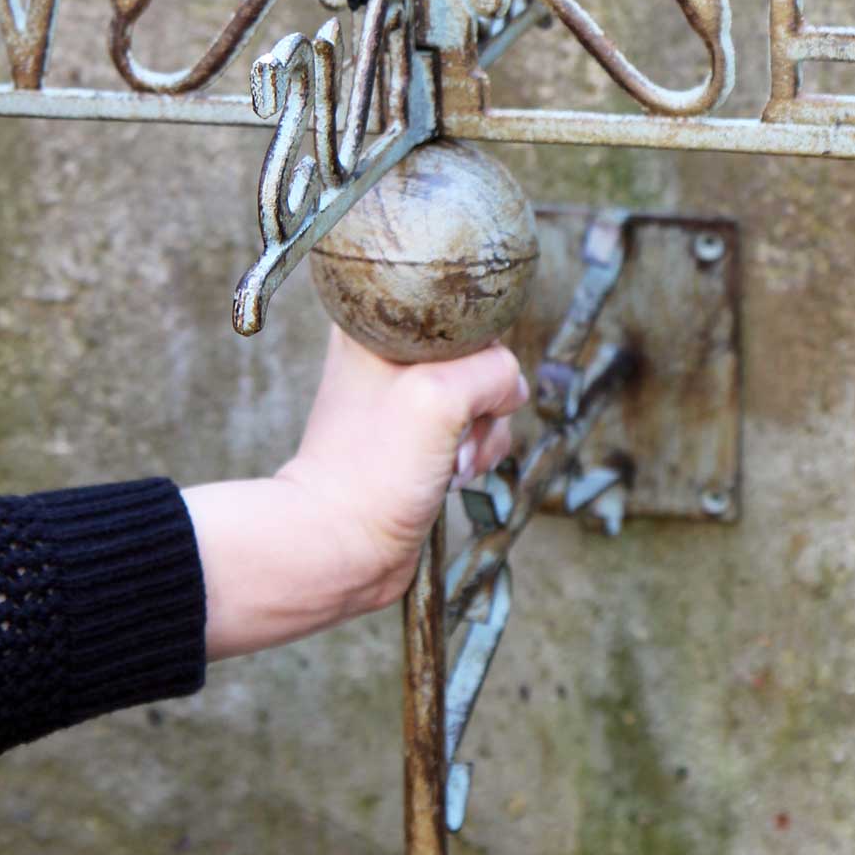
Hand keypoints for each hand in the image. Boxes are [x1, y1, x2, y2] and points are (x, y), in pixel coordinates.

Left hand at [182, 327, 527, 661]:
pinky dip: (476, 456)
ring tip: (447, 463)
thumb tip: (510, 386)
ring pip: (484, 395)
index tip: (455, 384)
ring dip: (481, 434)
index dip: (473, 348)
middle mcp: (390, 354)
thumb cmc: (371, 468)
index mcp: (376, 322)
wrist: (344, 547)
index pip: (458, 307)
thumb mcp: (438, 394)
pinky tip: (449, 477)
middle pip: (478, 353)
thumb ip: (492, 369)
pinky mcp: (423, 438)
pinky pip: (477, 431)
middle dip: (481, 399)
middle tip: (450, 432)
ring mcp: (407, 398)